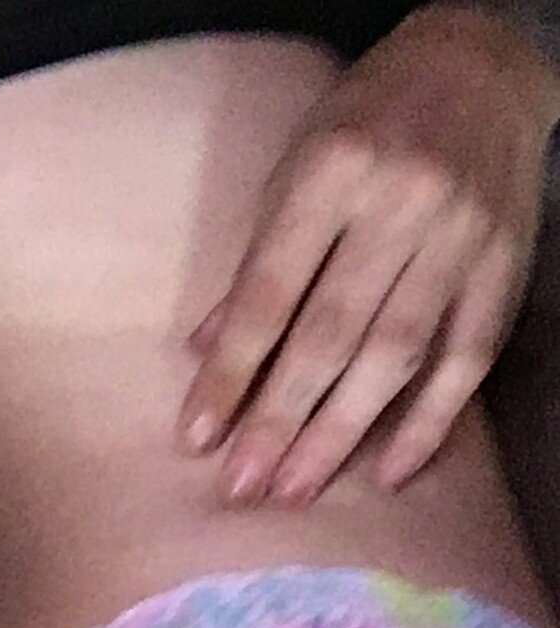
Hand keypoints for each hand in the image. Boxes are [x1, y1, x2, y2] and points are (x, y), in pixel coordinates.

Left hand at [177, 4, 559, 505]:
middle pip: (331, 336)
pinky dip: (428, 423)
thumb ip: (256, 260)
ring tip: (295, 488)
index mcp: (333, 173)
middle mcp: (400, 205)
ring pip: (394, 356)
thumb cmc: (368, 120)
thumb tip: (205, 351)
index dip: (231, 373)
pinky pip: (465, 359)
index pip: (269, 295)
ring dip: (340, 433)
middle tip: (244, 487)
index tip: (198, 437)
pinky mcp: (503, 266)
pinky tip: (388, 473)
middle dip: (281, 420)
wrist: (481, 65)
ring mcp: (459, 238)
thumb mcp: (294, 165)